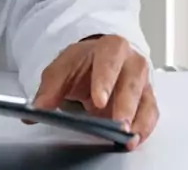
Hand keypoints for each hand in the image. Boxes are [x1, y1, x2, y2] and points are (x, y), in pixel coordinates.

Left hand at [30, 35, 157, 148]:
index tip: (98, 101)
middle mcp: (131, 61)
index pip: (110, 60)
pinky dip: (144, 128)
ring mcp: (142, 81)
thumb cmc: (83, 64)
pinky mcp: (146, 99)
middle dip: (126, 104)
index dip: (106, 80)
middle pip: (134, 80)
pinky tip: (133, 140)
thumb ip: (49, 89)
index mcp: (111, 47)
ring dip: (139, 120)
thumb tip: (37, 109)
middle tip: (118, 125)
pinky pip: (150, 114)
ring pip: (146, 98)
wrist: (95, 63)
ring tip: (127, 138)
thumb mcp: (61, 70)